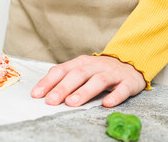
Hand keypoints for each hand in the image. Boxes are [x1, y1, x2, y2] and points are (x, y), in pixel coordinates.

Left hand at [31, 55, 145, 106]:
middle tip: (51, 101)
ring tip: (72, 103)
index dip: (48, 81)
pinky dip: (115, 96)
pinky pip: (122, 89)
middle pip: (77, 74)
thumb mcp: (82, 70)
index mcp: (81, 62)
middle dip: (63, 88)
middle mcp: (95, 65)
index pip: (61, 70)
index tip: (36, 94)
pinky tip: (106, 104)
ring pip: (97, 80)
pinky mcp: (128, 82)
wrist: (131, 64)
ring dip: (84, 92)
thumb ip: (66, 79)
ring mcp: (112, 72)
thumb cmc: (100, 71)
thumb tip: (46, 93)